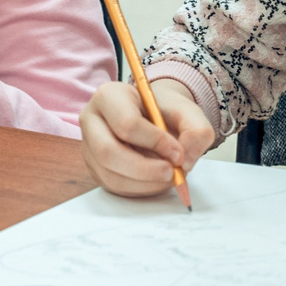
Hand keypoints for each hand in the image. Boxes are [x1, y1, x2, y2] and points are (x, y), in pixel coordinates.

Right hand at [80, 78, 215, 198]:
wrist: (154, 118)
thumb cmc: (164, 112)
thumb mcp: (188, 112)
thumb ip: (196, 130)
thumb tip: (184, 159)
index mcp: (109, 96)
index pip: (126, 123)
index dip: (155, 142)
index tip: (178, 152)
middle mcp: (92, 120)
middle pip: (108, 152)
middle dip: (144, 169)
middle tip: (171, 173)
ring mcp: (89, 146)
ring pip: (110, 174)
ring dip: (144, 183)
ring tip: (168, 176)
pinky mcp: (95, 168)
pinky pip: (113, 186)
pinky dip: (139, 189)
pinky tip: (155, 180)